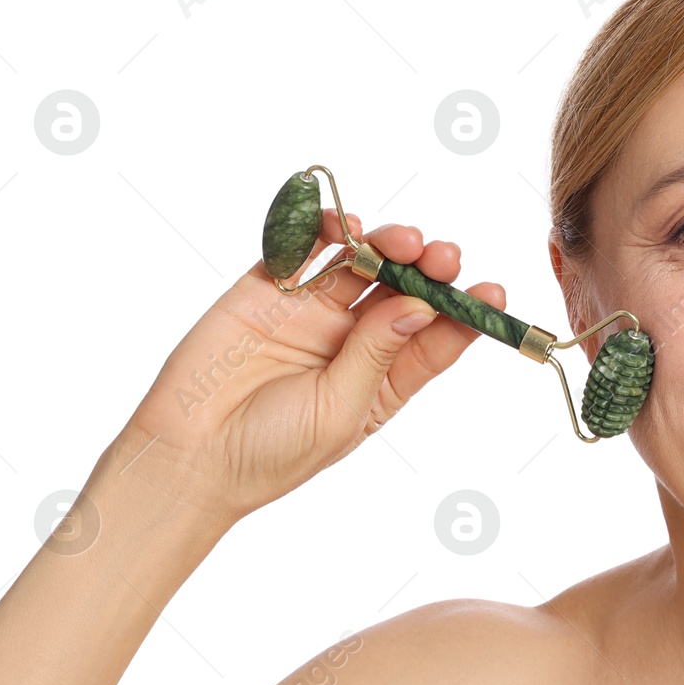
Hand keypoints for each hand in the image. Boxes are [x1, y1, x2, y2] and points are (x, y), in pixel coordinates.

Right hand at [114, 210, 504, 527]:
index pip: (436, 337)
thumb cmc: (271, 453)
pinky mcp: (267, 289)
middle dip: (429, 269)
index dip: (467, 312)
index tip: (494, 292)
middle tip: (443, 255)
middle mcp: (353, 340)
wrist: (188, 459)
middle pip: (405, 291)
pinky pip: (301, 248)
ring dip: (387, 244)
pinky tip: (346, 225)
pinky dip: (325, 229)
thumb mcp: (340, 411)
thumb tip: (421, 305)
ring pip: (361, 263)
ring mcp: (311, 311)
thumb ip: (377, 354)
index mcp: (383, 379)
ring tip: (402, 241)